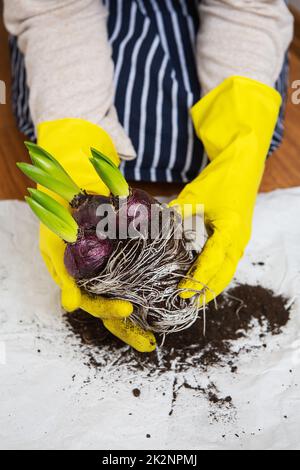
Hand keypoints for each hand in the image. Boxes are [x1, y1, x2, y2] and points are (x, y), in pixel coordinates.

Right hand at [37, 118, 155, 351]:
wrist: (70, 186)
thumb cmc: (59, 216)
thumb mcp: (54, 244)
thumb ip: (64, 275)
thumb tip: (70, 307)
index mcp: (78, 280)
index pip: (94, 304)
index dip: (109, 311)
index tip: (128, 309)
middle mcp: (95, 279)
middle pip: (112, 309)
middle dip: (129, 328)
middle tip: (149, 343)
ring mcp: (109, 270)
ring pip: (126, 297)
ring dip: (142, 314)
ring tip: (159, 329)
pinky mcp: (123, 257)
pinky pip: (136, 275)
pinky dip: (148, 286)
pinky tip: (164, 294)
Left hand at [170, 77, 280, 304]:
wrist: (244, 167)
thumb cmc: (220, 179)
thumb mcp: (195, 195)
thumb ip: (176, 215)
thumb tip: (152, 230)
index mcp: (231, 227)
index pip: (213, 259)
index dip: (198, 277)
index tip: (182, 292)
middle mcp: (239, 239)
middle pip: (224, 274)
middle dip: (206, 291)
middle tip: (185, 305)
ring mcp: (241, 241)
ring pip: (227, 271)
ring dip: (211, 286)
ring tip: (191, 299)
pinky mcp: (237, 240)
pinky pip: (226, 263)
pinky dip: (214, 274)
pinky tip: (199, 280)